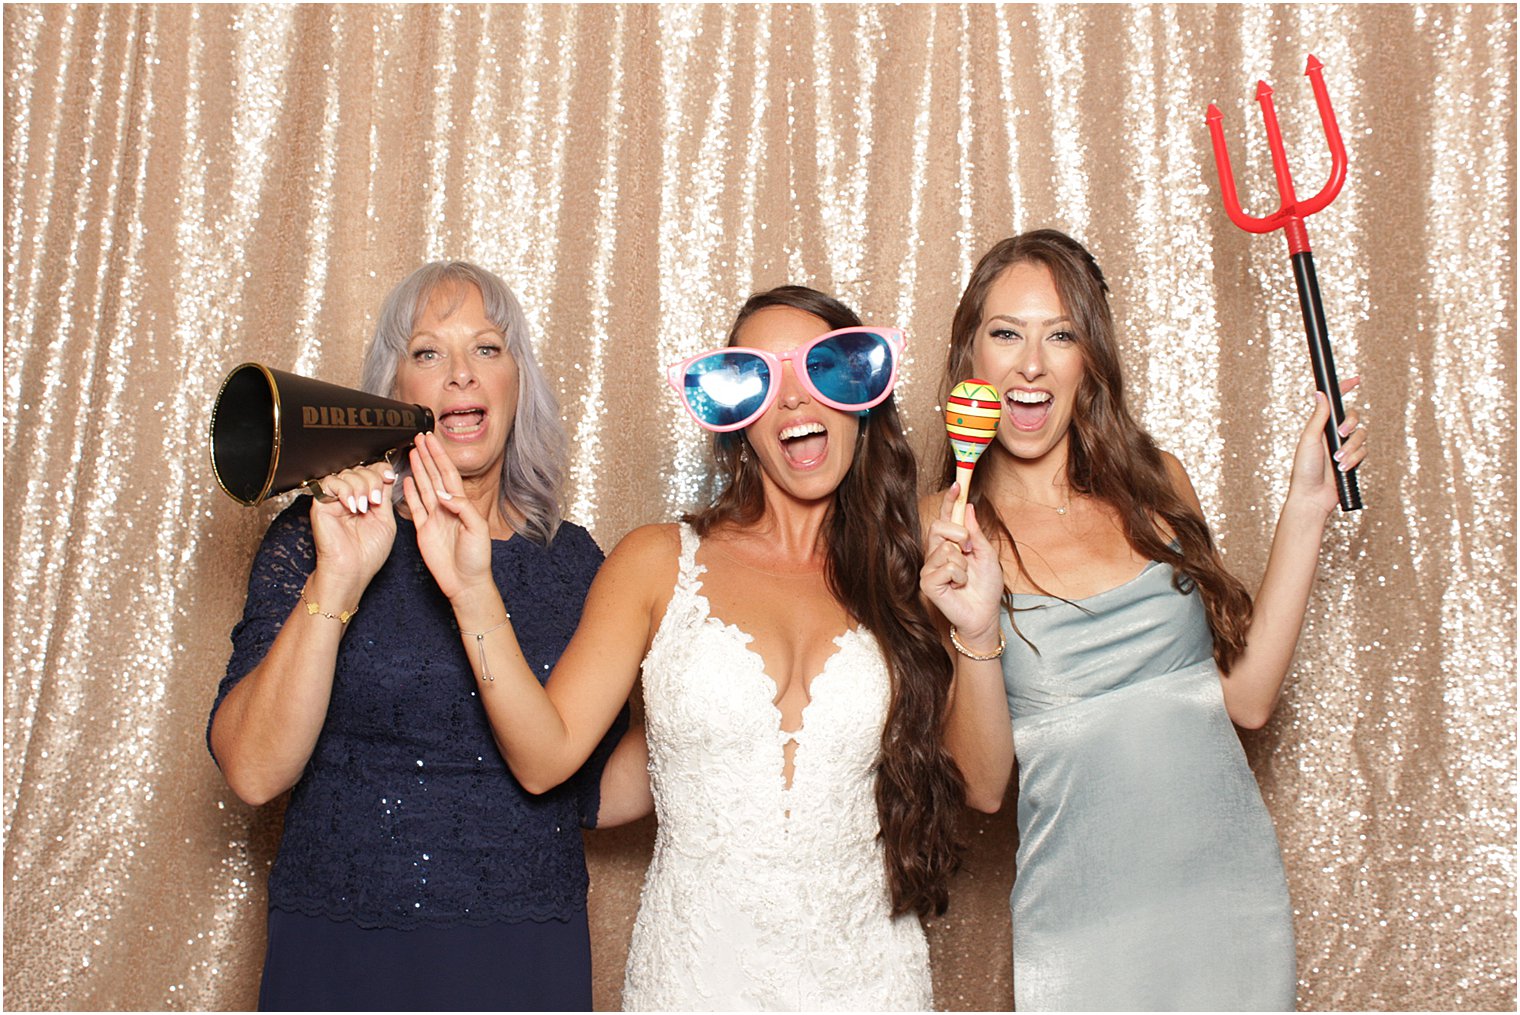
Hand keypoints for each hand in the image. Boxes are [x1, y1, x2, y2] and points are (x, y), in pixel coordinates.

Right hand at [308, 461, 397, 585]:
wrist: (352, 569)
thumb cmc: (369, 552)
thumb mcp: (386, 519)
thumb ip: (385, 496)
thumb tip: (389, 474)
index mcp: (365, 499)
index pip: (372, 471)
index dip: (381, 470)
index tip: (390, 477)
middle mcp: (350, 497)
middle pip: (361, 469)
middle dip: (373, 481)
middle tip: (375, 501)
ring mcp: (334, 500)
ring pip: (347, 473)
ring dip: (360, 486)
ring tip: (363, 508)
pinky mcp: (320, 504)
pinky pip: (330, 482)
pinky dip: (344, 490)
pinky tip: (351, 506)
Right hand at [402, 432, 493, 601]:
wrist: (465, 582)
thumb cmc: (477, 559)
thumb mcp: (477, 530)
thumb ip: (462, 508)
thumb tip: (443, 494)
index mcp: (462, 505)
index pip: (448, 474)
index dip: (440, 456)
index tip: (431, 440)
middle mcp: (447, 508)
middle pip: (434, 476)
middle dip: (427, 456)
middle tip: (418, 438)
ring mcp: (434, 518)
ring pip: (423, 487)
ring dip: (418, 469)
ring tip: (412, 452)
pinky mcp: (423, 530)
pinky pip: (415, 507)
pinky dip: (410, 492)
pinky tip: (407, 479)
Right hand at [920, 484, 1004, 651]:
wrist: (985, 615)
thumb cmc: (986, 588)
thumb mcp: (987, 555)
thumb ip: (976, 533)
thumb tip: (969, 507)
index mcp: (950, 544)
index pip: (946, 518)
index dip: (950, 501)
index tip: (958, 484)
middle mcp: (936, 553)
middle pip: (938, 526)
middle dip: (958, 534)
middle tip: (968, 550)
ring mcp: (930, 568)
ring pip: (946, 549)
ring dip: (964, 564)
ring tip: (965, 578)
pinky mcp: (927, 583)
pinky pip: (945, 567)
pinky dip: (959, 576)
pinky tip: (958, 586)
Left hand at [1288, 377, 1367, 515]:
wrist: (1312, 495)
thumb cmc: (1305, 469)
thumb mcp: (1310, 439)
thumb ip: (1319, 417)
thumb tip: (1320, 393)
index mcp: (1321, 426)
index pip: (1336, 403)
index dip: (1345, 389)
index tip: (1356, 379)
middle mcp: (1334, 435)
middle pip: (1354, 417)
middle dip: (1350, 424)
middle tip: (1341, 434)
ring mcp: (1345, 447)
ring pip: (1361, 436)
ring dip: (1351, 448)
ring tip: (1337, 460)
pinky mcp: (1354, 460)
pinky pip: (1364, 452)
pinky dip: (1355, 459)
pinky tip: (1343, 468)